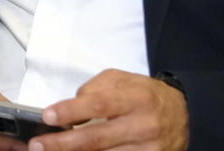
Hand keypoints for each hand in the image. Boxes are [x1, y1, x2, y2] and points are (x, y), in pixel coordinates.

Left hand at [33, 70, 187, 150]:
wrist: (185, 115)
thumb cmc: (145, 95)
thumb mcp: (123, 79)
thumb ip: (96, 88)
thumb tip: (72, 105)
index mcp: (136, 98)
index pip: (98, 104)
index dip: (70, 111)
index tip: (47, 116)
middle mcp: (143, 126)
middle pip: (97, 138)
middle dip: (63, 143)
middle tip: (38, 145)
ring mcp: (148, 150)